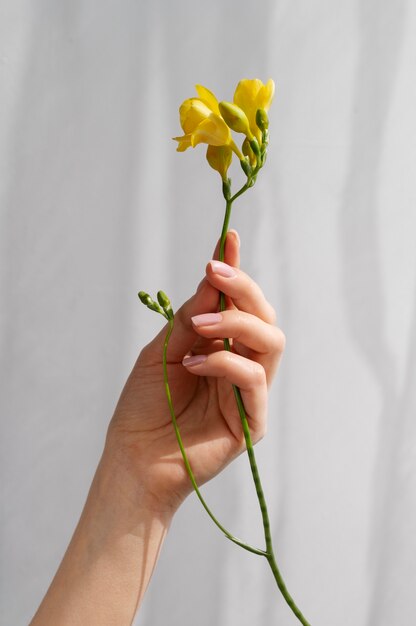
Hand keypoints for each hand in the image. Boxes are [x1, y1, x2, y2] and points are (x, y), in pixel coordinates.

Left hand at [105, 230, 284, 513]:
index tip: (228, 237)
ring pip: (271, 342)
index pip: (239, 304)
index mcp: (222, 346)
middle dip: (242, 290)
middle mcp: (241, 363)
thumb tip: (213, 275)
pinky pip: (253, 379)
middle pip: (264, 316)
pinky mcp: (252, 420)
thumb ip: (190, 316)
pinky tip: (194, 363)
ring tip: (199, 326)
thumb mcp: (164, 348)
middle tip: (214, 274)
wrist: (134, 456)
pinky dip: (225, 362)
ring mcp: (249, 392)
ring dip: (236, 322)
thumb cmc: (146, 403)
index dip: (236, 271)